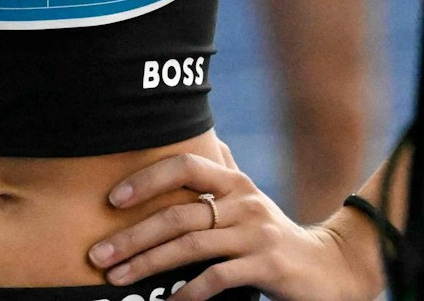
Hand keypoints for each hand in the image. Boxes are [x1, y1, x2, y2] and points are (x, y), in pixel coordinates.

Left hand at [88, 146, 384, 300]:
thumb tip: (206, 138)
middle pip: (178, 213)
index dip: (146, 179)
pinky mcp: (265, 264)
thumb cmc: (273, 234)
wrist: (325, 269)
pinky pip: (216, 278)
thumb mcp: (248, 200)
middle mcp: (244, 201)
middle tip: (98, 254)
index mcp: (235, 181)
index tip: (111, 200)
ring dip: (147, 264)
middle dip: (132, 236)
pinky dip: (186, 292)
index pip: (185, 165)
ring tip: (116, 278)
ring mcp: (255, 233)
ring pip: (190, 245)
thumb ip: (225, 171)